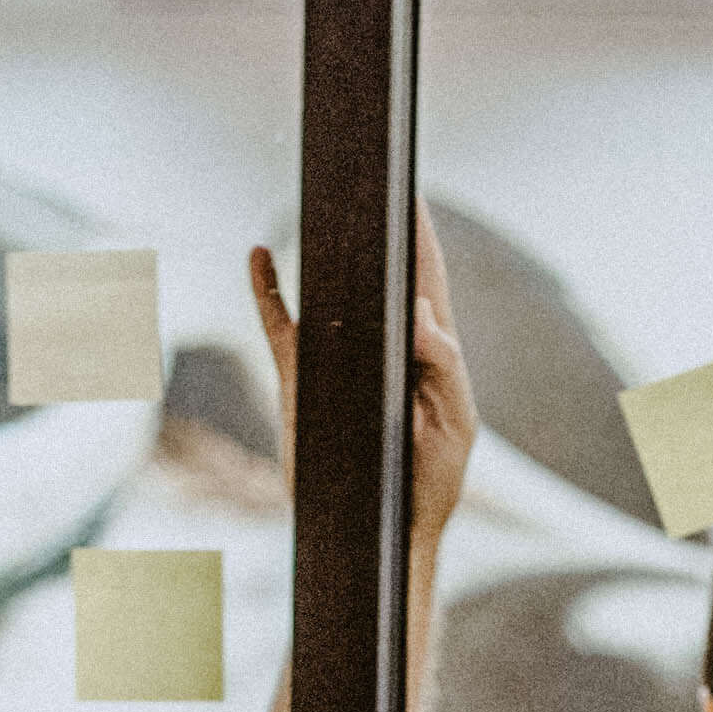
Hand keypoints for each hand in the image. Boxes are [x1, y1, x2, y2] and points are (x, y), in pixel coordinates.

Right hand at [244, 204, 477, 551]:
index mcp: (427, 350)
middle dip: (374, 225)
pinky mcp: (301, 380)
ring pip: (327, 290)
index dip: (422, 234)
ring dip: (321, 248)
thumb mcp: (453, 427)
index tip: (413, 190)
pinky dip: (267, 290)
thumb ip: (445, 369)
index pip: (426, 278)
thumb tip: (422, 312)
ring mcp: (338, 359)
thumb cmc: (429, 484)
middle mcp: (381, 344)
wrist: (381, 536)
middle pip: (376, 270)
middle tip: (369, 175)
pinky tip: (259, 256)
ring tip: (321, 201)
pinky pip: (279, 325)